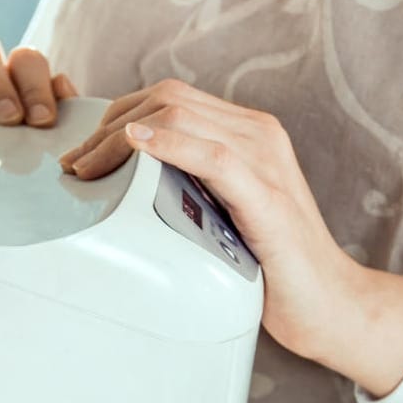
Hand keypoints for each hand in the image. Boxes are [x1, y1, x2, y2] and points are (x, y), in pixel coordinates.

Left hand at [61, 79, 402, 394]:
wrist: (328, 304)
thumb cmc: (272, 267)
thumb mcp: (222, 214)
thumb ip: (190, 187)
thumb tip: (129, 183)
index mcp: (248, 134)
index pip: (171, 98)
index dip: (118, 116)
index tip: (83, 150)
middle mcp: (259, 135)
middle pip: (168, 98)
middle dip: (109, 125)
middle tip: (74, 162)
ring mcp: (265, 160)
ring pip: (181, 115)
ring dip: (120, 137)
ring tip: (88, 165)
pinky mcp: (266, 195)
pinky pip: (212, 154)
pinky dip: (168, 144)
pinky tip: (136, 146)